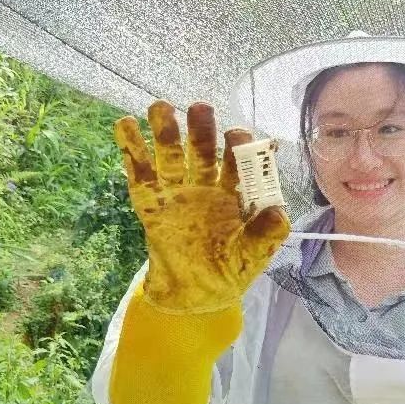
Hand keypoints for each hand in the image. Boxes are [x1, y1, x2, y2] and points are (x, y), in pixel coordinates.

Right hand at [114, 100, 290, 312]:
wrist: (194, 297)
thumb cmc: (230, 272)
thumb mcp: (253, 257)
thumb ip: (265, 236)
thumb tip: (279, 213)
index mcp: (234, 193)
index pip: (237, 163)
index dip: (238, 148)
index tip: (236, 135)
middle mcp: (205, 185)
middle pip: (202, 151)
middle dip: (201, 130)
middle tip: (199, 107)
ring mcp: (176, 193)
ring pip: (171, 156)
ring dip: (165, 131)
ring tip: (160, 107)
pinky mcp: (150, 203)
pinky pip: (140, 175)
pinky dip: (132, 150)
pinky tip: (124, 126)